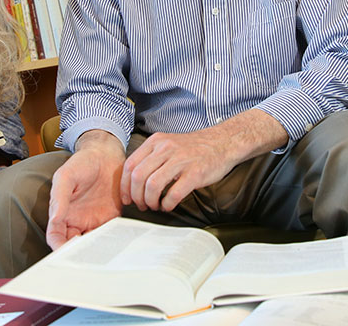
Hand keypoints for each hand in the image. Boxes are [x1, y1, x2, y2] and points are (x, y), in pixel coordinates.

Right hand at [46, 132, 125, 250]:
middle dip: (78, 254)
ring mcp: (94, 221)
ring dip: (95, 251)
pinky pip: (110, 234)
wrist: (106, 155)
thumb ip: (59, 197)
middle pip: (73, 246)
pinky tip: (114, 241)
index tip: (66, 251)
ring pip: (92, 244)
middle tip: (86, 256)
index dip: (59, 247)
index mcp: (62, 213)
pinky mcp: (111, 218)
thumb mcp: (66, 176)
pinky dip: (111, 241)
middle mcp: (76, 220)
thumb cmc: (82, 163)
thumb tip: (55, 219)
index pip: (56, 237)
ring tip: (101, 251)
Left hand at [120, 130, 234, 212]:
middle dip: (136, 197)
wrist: (222, 142)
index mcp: (156, 142)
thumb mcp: (168, 144)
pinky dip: (167, 204)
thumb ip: (151, 157)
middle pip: (137, 177)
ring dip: (150, 202)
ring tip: (155, 206)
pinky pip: (173, 194)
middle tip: (141, 205)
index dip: (124, 186)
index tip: (127, 198)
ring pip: (152, 185)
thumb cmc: (194, 148)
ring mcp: (181, 160)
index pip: (129, 165)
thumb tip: (132, 181)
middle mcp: (166, 148)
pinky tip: (169, 205)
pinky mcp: (195, 173)